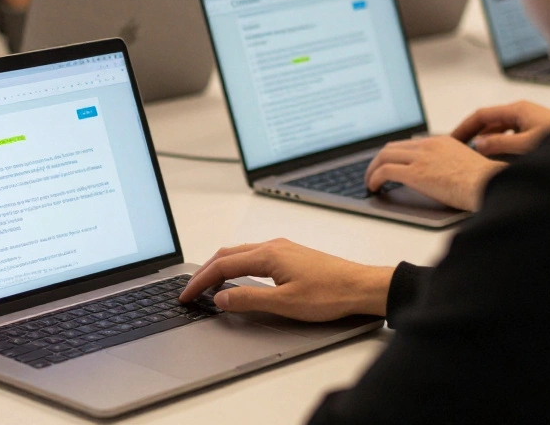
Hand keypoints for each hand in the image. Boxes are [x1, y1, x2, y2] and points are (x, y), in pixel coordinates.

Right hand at [178, 239, 393, 321]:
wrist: (362, 286)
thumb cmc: (330, 294)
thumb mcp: (285, 303)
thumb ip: (249, 300)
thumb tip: (221, 298)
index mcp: (267, 255)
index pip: (222, 266)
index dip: (200, 281)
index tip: (186, 295)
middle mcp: (272, 246)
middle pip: (227, 254)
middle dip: (205, 272)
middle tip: (191, 290)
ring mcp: (282, 248)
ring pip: (240, 253)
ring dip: (220, 267)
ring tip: (209, 285)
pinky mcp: (291, 255)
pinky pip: (253, 255)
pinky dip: (236, 266)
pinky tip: (238, 278)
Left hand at [365, 136, 505, 211]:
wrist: (491, 185)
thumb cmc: (485, 183)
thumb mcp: (467, 164)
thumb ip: (450, 164)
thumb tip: (440, 177)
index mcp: (440, 142)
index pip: (408, 144)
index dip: (393, 155)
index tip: (387, 164)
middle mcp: (428, 146)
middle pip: (391, 148)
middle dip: (378, 160)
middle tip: (372, 172)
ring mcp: (421, 158)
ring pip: (384, 157)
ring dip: (372, 170)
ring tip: (369, 182)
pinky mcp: (416, 173)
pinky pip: (385, 171)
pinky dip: (374, 178)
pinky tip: (373, 187)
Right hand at [452, 101, 549, 156]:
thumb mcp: (526, 143)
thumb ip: (499, 143)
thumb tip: (478, 144)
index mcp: (517, 110)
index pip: (481, 115)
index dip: (464, 127)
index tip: (451, 139)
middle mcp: (522, 112)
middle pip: (489, 121)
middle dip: (473, 134)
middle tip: (458, 148)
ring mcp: (530, 121)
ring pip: (500, 129)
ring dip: (487, 140)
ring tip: (474, 155)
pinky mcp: (537, 131)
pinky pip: (510, 135)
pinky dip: (500, 144)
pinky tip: (497, 157)